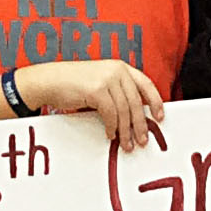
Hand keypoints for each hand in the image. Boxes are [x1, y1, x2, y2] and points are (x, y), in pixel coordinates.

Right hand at [19, 60, 165, 150]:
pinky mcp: (96, 89)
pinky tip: (110, 134)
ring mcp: (106, 79)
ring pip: (124, 111)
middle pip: (136, 102)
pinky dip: (112, 127)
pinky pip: (110, 114)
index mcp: (120, 67)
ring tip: (126, 143)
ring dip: (125, 131)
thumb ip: (117, 92)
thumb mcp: (100, 82)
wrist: (50, 80)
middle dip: (140, 124)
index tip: (159, 116)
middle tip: (142, 139)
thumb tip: (133, 115)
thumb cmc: (73, 83)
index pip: (146, 84)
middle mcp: (116, 70)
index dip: (155, 101)